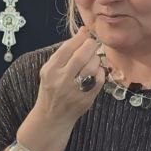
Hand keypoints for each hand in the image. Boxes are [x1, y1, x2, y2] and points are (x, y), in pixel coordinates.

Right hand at [15, 31, 102, 150]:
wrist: (51, 117)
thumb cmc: (51, 89)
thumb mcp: (50, 71)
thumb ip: (64, 54)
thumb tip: (82, 33)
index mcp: (50, 70)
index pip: (67, 48)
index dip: (80, 37)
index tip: (86, 33)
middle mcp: (61, 80)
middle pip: (82, 56)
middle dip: (91, 45)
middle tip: (92, 44)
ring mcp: (74, 91)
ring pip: (92, 67)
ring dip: (96, 58)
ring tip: (93, 58)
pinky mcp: (86, 99)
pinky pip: (99, 80)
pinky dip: (100, 72)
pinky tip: (96, 71)